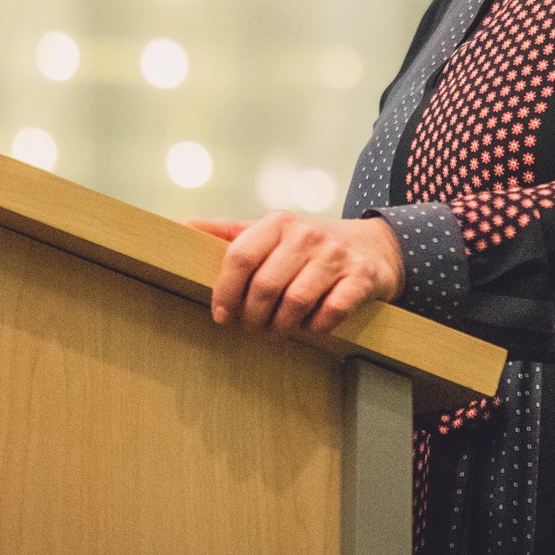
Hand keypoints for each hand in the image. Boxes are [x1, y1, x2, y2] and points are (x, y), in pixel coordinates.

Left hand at [183, 214, 404, 333]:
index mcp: (279, 223)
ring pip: (296, 301)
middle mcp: (307, 235)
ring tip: (276, 331)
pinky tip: (311, 327)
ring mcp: (336, 256)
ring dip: (281, 326)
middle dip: (253, 316)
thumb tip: (182, 226)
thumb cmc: (309, 244)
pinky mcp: (362, 277)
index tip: (221, 314)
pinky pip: (332, 311)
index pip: (241, 255)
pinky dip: (317, 327)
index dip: (226, 290)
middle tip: (251, 329)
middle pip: (266, 285)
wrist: (372, 245)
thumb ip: (229, 233)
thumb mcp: (271, 232)